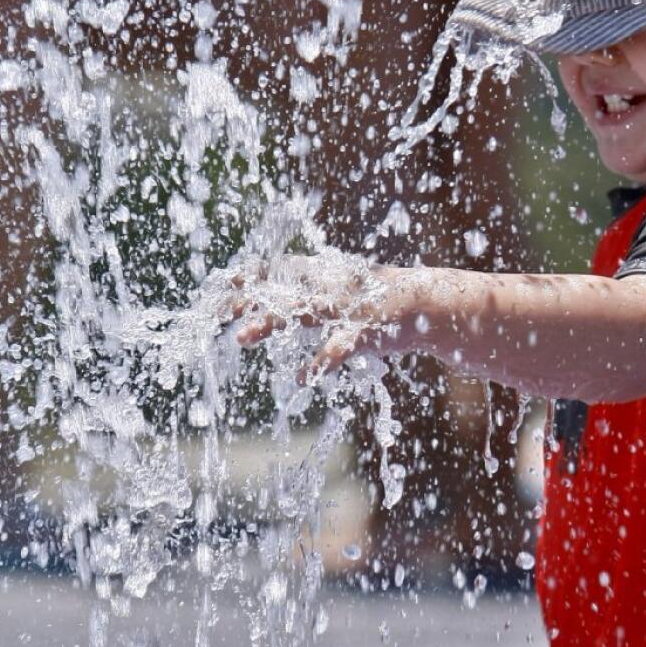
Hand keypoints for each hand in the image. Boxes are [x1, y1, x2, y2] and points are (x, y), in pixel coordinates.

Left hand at [227, 258, 417, 380]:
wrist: (427, 303)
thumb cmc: (377, 299)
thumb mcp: (341, 289)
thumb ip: (309, 293)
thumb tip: (269, 300)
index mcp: (323, 272)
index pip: (275, 269)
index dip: (246, 278)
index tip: (218, 289)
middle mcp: (330, 284)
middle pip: (280, 289)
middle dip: (247, 300)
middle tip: (218, 313)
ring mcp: (347, 306)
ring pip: (301, 311)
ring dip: (269, 323)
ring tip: (241, 337)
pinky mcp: (367, 329)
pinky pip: (338, 346)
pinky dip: (320, 361)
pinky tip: (303, 376)